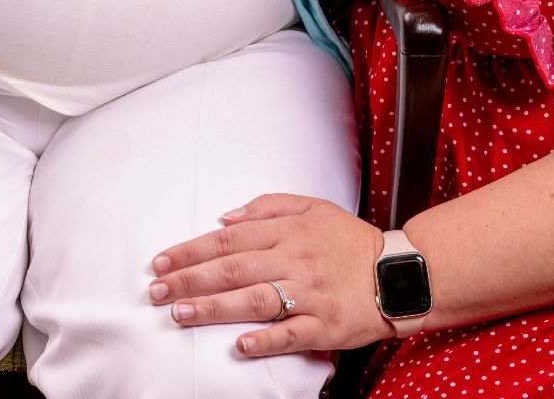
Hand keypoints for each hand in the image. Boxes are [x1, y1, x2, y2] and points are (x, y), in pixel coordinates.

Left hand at [147, 192, 387, 357]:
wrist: (398, 272)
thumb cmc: (350, 240)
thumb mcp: (312, 206)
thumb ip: (268, 206)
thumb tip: (226, 216)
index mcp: (287, 231)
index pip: (228, 238)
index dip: (191, 250)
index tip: (161, 261)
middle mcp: (294, 260)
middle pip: (232, 268)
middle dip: (189, 279)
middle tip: (155, 290)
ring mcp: (309, 294)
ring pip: (254, 299)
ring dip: (213, 307)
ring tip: (180, 313)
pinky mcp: (324, 325)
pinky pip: (290, 334)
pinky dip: (264, 340)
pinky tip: (239, 346)